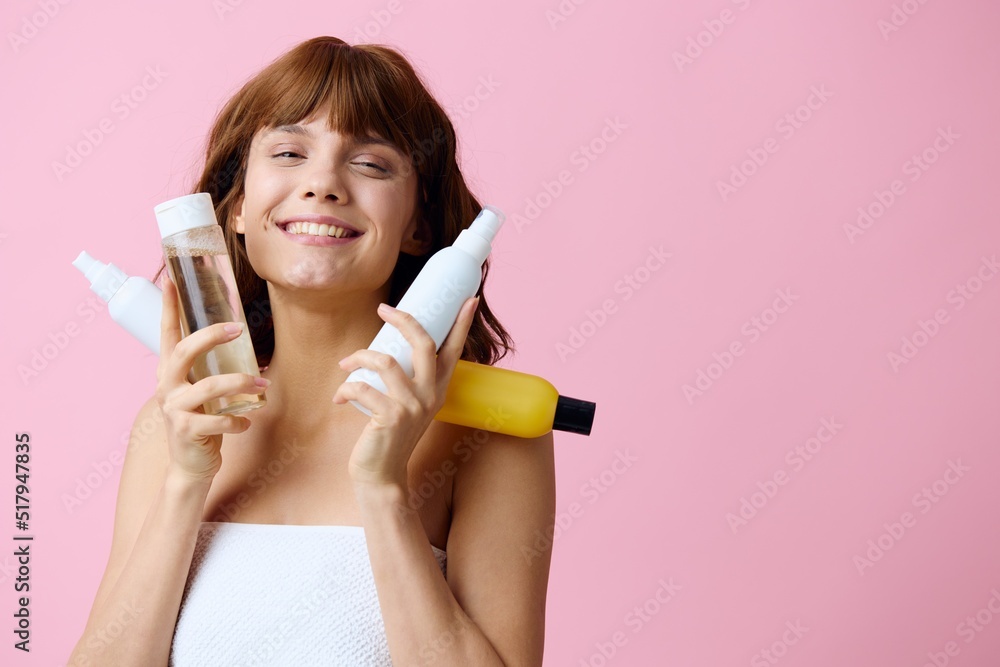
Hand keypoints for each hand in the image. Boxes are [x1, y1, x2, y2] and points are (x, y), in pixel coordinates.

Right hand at [155, 272, 267, 484]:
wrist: (190, 465)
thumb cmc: (202, 422)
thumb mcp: (202, 391)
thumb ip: (211, 369)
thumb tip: (240, 341)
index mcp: (169, 373)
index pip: (166, 334)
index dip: (169, 307)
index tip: (172, 280)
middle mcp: (166, 387)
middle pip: (184, 351)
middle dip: (210, 337)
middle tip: (237, 329)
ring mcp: (173, 409)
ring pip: (208, 387)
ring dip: (241, 383)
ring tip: (263, 385)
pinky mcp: (186, 430)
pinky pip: (218, 421)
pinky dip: (238, 421)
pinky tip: (247, 423)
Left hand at [333, 296, 479, 487]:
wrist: (381, 474)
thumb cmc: (389, 435)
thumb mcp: (407, 405)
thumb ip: (406, 381)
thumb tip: (383, 348)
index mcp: (438, 388)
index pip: (454, 350)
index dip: (462, 323)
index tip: (470, 299)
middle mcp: (431, 394)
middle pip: (423, 343)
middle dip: (404, 319)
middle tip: (383, 308)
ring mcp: (412, 406)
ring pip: (385, 361)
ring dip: (359, 357)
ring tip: (345, 364)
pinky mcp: (391, 417)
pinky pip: (362, 388)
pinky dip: (346, 388)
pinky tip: (339, 397)